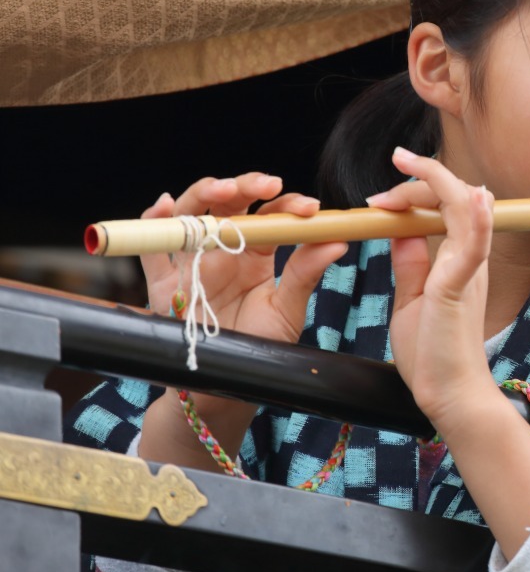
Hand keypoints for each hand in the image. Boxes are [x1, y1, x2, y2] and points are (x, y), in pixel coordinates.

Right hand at [140, 173, 346, 343]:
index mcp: (255, 253)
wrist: (224, 386)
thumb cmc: (257, 347)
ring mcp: (191, 262)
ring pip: (190, 215)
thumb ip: (305, 273)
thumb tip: (338, 241)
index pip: (269, 216)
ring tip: (222, 189)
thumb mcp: (287, 310)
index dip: (286, 205)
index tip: (308, 207)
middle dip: (244, 186)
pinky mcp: (162, 283)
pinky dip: (150, 225)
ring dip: (202, 195)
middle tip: (267, 185)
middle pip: (227, 203)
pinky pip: (150, 249)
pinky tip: (162, 208)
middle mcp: (222, 250)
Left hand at [375, 149, 502, 437]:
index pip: (445, 207)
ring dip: (440, 181)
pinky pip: (474, 246)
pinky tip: (473, 197)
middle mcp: (469, 259)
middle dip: (423, 177)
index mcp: (458, 260)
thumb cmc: (432, 353)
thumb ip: (411, 263)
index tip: (382, 193)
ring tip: (409, 162)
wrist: (449, 395)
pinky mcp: (461, 287)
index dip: (417, 190)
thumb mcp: (413, 298)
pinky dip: (476, 218)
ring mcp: (469, 271)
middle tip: (393, 167)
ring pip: (467, 209)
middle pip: (456, 198)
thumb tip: (401, 230)